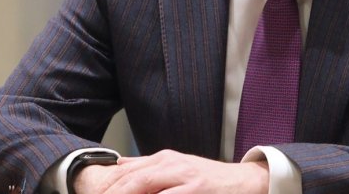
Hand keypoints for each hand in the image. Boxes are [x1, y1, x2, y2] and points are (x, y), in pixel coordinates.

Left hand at [73, 149, 269, 193]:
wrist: (245, 183)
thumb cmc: (209, 180)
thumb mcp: (176, 168)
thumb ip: (148, 168)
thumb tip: (117, 168)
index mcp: (162, 159)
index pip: (124, 173)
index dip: (104, 189)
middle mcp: (170, 164)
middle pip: (130, 180)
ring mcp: (184, 176)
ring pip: (144, 186)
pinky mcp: (196, 189)